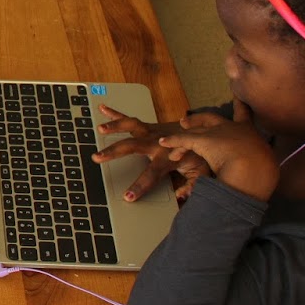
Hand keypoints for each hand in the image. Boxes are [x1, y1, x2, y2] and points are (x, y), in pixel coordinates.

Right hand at [93, 104, 213, 202]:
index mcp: (167, 157)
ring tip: (100, 129)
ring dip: (115, 127)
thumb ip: (192, 185)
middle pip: (132, 146)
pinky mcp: (149, 126)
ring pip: (131, 126)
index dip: (140, 186)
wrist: (206, 131)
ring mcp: (152, 132)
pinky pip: (130, 118)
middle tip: (98, 157)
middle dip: (114, 151)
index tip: (128, 196)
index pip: (152, 174)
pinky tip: (103, 109)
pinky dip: (116, 113)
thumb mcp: (201, 172)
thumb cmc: (200, 153)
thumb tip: (181, 196)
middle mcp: (156, 142)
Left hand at [157, 99, 279, 200]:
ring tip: (171, 138)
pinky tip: (163, 142)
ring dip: (182, 136)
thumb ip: (254, 166)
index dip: (240, 105)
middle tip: (186, 121)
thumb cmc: (261, 171)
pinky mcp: (202, 140)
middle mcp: (231, 128)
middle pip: (212, 118)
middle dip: (198, 119)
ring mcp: (215, 132)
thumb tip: (257, 178)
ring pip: (195, 132)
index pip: (244, 115)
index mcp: (249, 133)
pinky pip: (183, 140)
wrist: (254, 169)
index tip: (237, 97)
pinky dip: (173, 142)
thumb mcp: (262, 166)